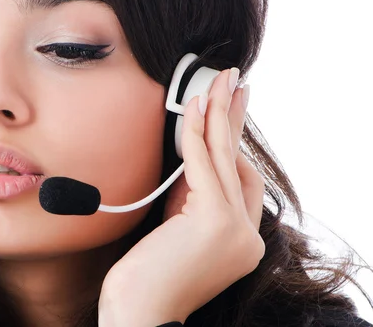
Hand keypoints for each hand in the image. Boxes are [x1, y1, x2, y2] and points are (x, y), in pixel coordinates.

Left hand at [98, 68, 265, 326]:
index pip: (243, 183)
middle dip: (236, 119)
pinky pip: (206, 165)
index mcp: (240, 240)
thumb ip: (189, 198)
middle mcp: (247, 236)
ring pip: (229, 158)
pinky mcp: (215, 221)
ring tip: (219, 81)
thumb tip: (191, 159)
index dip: (233, 145)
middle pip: (242, 163)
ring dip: (221, 113)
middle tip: (234, 83)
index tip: (224, 115)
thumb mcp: (176, 229)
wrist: (137, 314)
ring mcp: (235, 230)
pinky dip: (199, 132)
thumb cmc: (147, 278)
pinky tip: (195, 106)